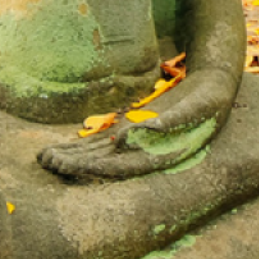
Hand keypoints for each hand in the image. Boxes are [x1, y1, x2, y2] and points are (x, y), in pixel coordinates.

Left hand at [38, 90, 222, 182]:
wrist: (215, 90)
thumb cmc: (209, 100)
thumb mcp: (194, 110)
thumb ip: (163, 125)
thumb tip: (125, 138)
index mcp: (159, 156)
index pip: (118, 168)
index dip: (91, 168)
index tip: (66, 165)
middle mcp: (143, 155)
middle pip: (102, 164)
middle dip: (74, 164)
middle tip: (44, 161)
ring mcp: (135, 144)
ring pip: (97, 155)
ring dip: (72, 157)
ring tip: (43, 158)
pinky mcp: (130, 131)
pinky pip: (100, 143)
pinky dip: (79, 146)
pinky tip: (59, 148)